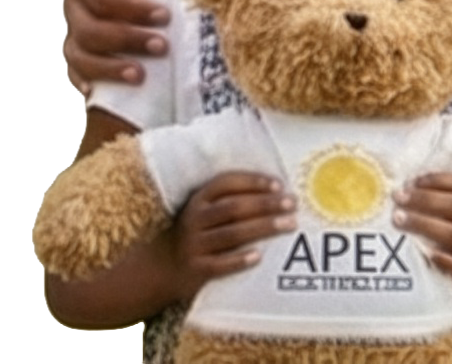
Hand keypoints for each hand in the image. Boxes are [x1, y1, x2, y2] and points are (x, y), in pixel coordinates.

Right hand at [63, 0, 176, 92]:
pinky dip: (89, 80)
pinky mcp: (86, 45)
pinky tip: (101, 93)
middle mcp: (74, 2)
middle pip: (88, 30)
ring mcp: (77, 26)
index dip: (130, 10)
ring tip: (140, 75)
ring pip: (79, 55)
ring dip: (109, 68)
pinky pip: (79, 68)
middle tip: (161, 46)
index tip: (163, 15)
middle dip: (125, 41)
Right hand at [169, 172, 295, 296]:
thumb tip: (278, 191)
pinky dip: (239, 260)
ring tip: (289, 224)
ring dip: (263, 228)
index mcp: (198, 200)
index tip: (279, 184)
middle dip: (266, 204)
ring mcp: (193, 246)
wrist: (158, 269)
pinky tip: (258, 256)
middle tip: (292, 203)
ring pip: (232, 234)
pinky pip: (219, 265)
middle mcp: (194, 220)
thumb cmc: (196, 233)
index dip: (254, 181)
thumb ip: (232, 199)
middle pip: (234, 207)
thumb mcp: (204, 211)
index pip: (227, 183)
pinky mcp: (194, 270)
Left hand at [397, 173, 451, 301]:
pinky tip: (425, 254)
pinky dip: (443, 259)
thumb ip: (430, 209)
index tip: (411, 182)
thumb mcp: (446, 226)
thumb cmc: (449, 250)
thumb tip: (398, 192)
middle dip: (426, 199)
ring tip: (399, 220)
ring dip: (425, 224)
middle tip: (398, 199)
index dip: (438, 180)